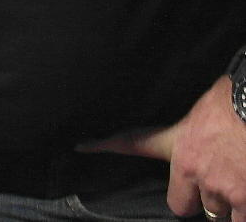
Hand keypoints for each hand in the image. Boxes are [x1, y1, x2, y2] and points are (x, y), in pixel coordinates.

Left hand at [81, 78, 245, 218]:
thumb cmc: (239, 99)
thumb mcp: (208, 105)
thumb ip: (196, 127)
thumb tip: (202, 128)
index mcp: (179, 142)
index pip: (133, 141)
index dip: (105, 145)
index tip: (81, 146)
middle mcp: (193, 170)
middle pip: (181, 205)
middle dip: (196, 200)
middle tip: (212, 186)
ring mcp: (220, 190)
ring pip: (218, 215)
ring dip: (229, 206)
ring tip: (238, 179)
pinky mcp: (244, 203)